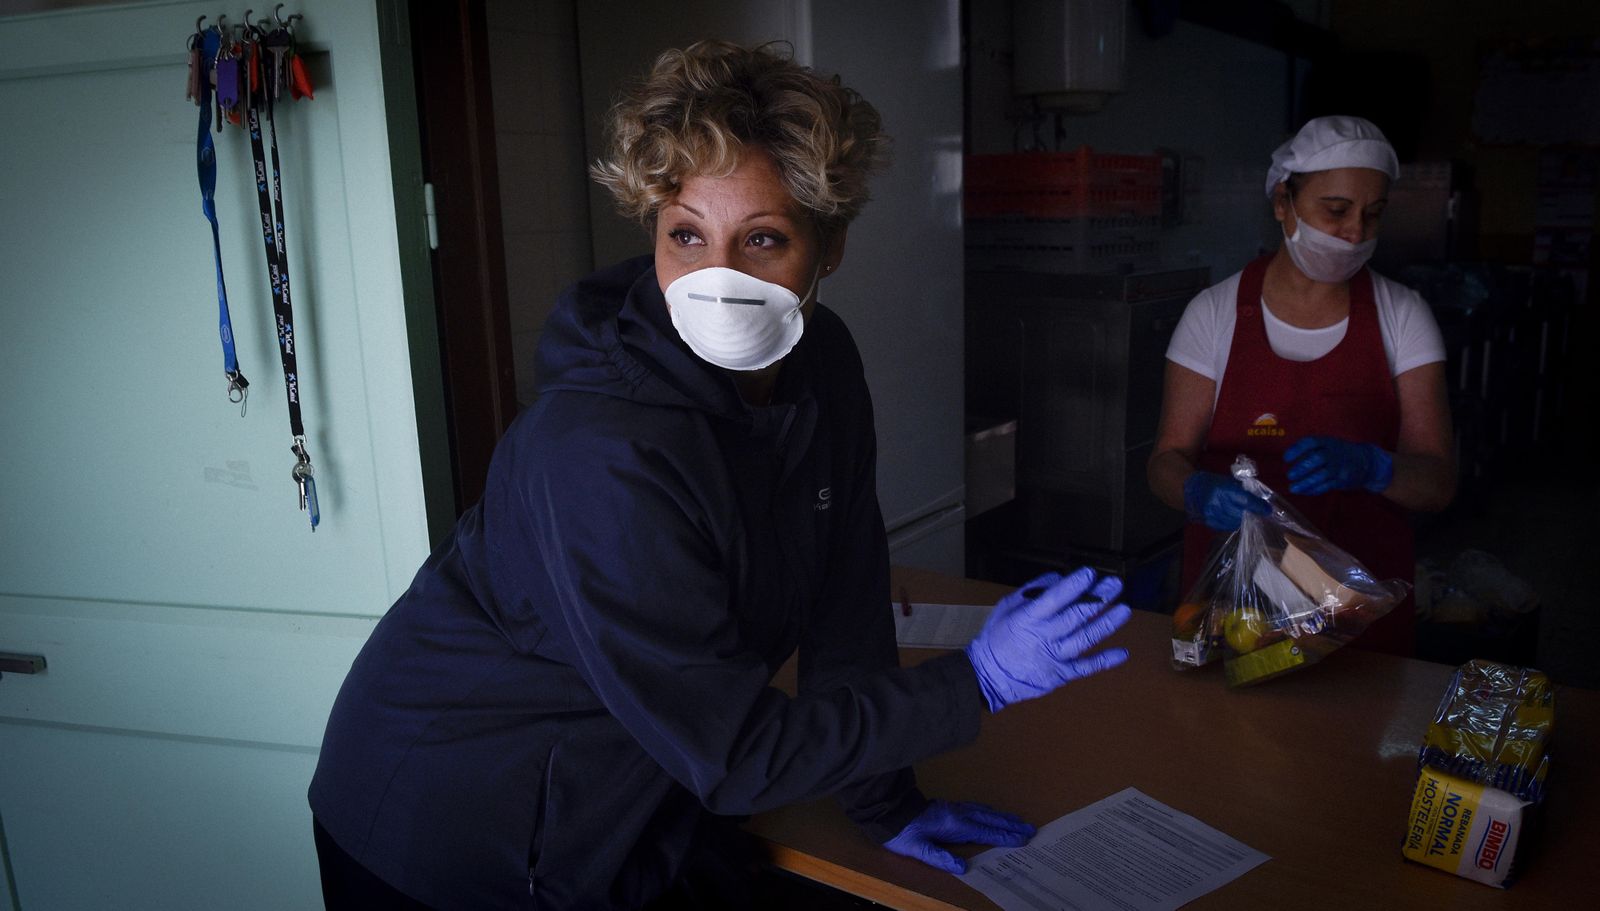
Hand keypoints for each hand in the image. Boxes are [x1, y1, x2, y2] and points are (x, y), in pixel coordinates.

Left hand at [883, 800, 1034, 874]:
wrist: (890, 811)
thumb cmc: (904, 833)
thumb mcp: (919, 849)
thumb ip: (941, 858)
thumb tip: (964, 868)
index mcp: (954, 824)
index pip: (986, 831)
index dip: (1005, 836)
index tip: (1023, 838)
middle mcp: (958, 813)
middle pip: (990, 818)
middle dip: (1011, 824)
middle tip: (1031, 828)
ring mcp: (954, 807)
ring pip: (985, 811)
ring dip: (1002, 816)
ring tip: (1018, 821)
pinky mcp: (949, 806)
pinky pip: (976, 808)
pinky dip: (990, 811)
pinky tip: (991, 813)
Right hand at [964, 568, 1130, 712]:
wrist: (988, 677)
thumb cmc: (996, 639)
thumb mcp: (1005, 608)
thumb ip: (1030, 591)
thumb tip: (1055, 579)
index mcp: (1029, 618)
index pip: (1055, 598)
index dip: (1074, 585)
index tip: (1090, 574)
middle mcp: (1045, 636)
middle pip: (1077, 615)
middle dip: (1098, 598)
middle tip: (1114, 584)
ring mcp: (1055, 657)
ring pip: (1086, 638)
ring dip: (1107, 623)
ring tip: (1124, 609)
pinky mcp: (1061, 674)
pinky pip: (1086, 667)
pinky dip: (1105, 661)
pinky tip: (1122, 653)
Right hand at [1183, 471, 1270, 530]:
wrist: (1190, 490)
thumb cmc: (1213, 482)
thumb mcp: (1228, 481)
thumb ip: (1242, 491)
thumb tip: (1259, 501)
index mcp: (1223, 490)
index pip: (1245, 501)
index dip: (1258, 506)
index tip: (1267, 510)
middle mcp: (1217, 503)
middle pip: (1241, 513)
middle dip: (1252, 513)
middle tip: (1258, 512)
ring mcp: (1212, 514)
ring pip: (1235, 522)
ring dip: (1242, 519)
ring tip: (1245, 514)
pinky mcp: (1209, 522)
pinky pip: (1226, 526)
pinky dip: (1232, 523)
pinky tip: (1232, 517)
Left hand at [1284, 436, 1392, 494]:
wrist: (1366, 462)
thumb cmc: (1339, 453)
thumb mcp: (1328, 444)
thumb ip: (1311, 450)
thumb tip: (1288, 459)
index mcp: (1327, 442)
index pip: (1311, 442)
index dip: (1297, 449)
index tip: (1286, 458)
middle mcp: (1334, 453)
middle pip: (1318, 458)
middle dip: (1302, 468)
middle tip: (1290, 475)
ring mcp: (1340, 467)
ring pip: (1322, 475)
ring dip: (1306, 483)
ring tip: (1293, 488)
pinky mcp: (1342, 480)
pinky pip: (1326, 486)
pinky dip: (1314, 490)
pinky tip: (1303, 491)